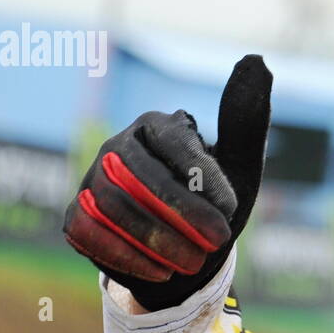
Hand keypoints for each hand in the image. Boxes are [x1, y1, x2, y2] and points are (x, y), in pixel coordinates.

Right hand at [63, 55, 272, 311]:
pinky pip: (89, 232)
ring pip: (114, 205)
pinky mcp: (76, 215)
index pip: (175, 142)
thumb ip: (245, 120)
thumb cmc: (214, 206)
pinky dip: (127, 256)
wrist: (185, 256)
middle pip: (141, 176)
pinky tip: (160, 273)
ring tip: (193, 262)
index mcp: (157, 126)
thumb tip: (256, 60)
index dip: (203, 177)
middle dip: (183, 213)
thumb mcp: (240, 167)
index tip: (231, 208)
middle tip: (217, 242)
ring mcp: (92, 180)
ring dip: (158, 239)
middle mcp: (118, 146)